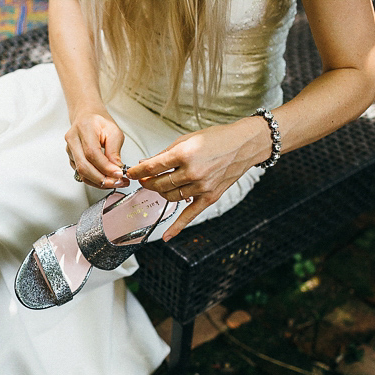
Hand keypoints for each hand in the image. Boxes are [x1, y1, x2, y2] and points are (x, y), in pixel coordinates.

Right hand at [65, 110, 129, 188]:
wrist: (87, 116)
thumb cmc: (99, 122)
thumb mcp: (114, 131)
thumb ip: (114, 151)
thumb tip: (116, 170)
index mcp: (84, 128)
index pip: (92, 153)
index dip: (105, 167)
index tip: (118, 174)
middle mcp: (73, 139)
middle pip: (84, 166)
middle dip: (102, 178)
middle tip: (117, 182)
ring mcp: (69, 150)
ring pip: (81, 173)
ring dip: (99, 182)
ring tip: (114, 182)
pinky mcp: (71, 158)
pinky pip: (81, 174)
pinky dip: (94, 180)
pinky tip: (105, 179)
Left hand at [127, 119, 270, 240]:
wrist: (243, 145)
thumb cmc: (218, 139)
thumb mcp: (187, 139)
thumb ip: (164, 154)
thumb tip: (145, 164)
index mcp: (184, 154)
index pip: (152, 167)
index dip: (137, 171)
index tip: (131, 172)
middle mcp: (193, 172)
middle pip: (159, 184)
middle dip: (147, 182)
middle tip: (144, 179)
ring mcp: (201, 187)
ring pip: (170, 197)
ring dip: (161, 193)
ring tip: (159, 186)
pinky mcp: (209, 197)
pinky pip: (190, 215)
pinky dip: (177, 227)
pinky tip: (166, 236)